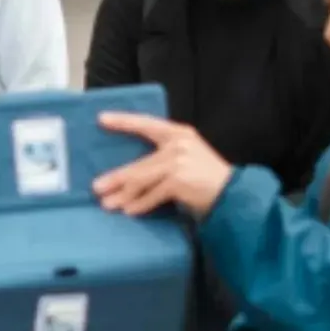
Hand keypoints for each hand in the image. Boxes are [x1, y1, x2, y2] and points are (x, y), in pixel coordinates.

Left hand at [92, 112, 232, 217]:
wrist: (232, 194)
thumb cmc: (205, 178)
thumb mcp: (185, 159)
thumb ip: (162, 159)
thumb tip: (127, 176)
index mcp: (179, 133)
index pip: (146, 123)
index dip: (124, 121)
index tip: (102, 119)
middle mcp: (178, 143)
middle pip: (139, 162)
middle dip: (116, 177)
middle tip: (97, 187)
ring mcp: (179, 161)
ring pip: (142, 179)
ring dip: (123, 194)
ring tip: (108, 203)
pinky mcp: (179, 180)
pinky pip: (153, 194)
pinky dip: (141, 204)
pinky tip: (130, 211)